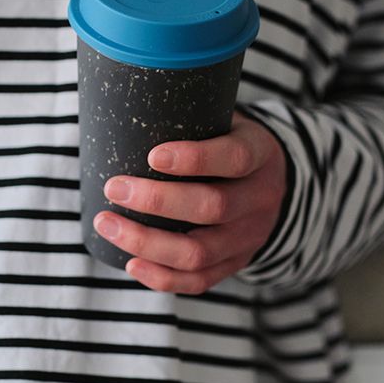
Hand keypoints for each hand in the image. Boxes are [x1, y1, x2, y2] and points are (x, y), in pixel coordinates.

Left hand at [93, 109, 289, 293]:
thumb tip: (121, 101)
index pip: (233, 158)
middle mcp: (259, 198)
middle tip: (115, 187)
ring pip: (199, 252)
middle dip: (157, 201)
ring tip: (107, 223)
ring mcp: (249, 237)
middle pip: (212, 208)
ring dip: (147, 242)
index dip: (195, 159)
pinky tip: (130, 262)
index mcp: (259, 154)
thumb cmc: (229, 141)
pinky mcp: (235, 263)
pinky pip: (199, 281)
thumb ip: (189, 114)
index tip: (152, 155)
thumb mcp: (225, 119)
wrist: (277, 181)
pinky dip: (162, 277)